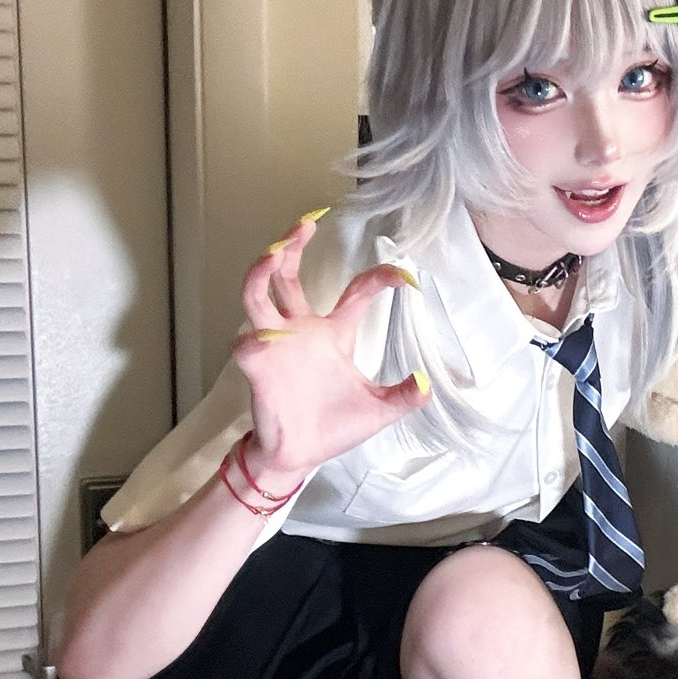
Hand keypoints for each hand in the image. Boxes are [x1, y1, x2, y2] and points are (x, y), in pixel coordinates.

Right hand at [230, 214, 429, 483]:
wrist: (300, 456)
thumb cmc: (333, 427)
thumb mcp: (379, 410)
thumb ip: (405, 396)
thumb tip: (429, 385)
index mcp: (334, 334)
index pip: (357, 293)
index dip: (380, 279)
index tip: (405, 277)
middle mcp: (302, 330)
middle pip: (289, 274)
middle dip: (293, 244)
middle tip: (307, 222)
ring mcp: (277, 345)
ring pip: (259, 293)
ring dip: (263, 270)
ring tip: (274, 251)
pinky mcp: (258, 367)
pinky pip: (248, 344)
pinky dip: (255, 338)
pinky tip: (265, 336)